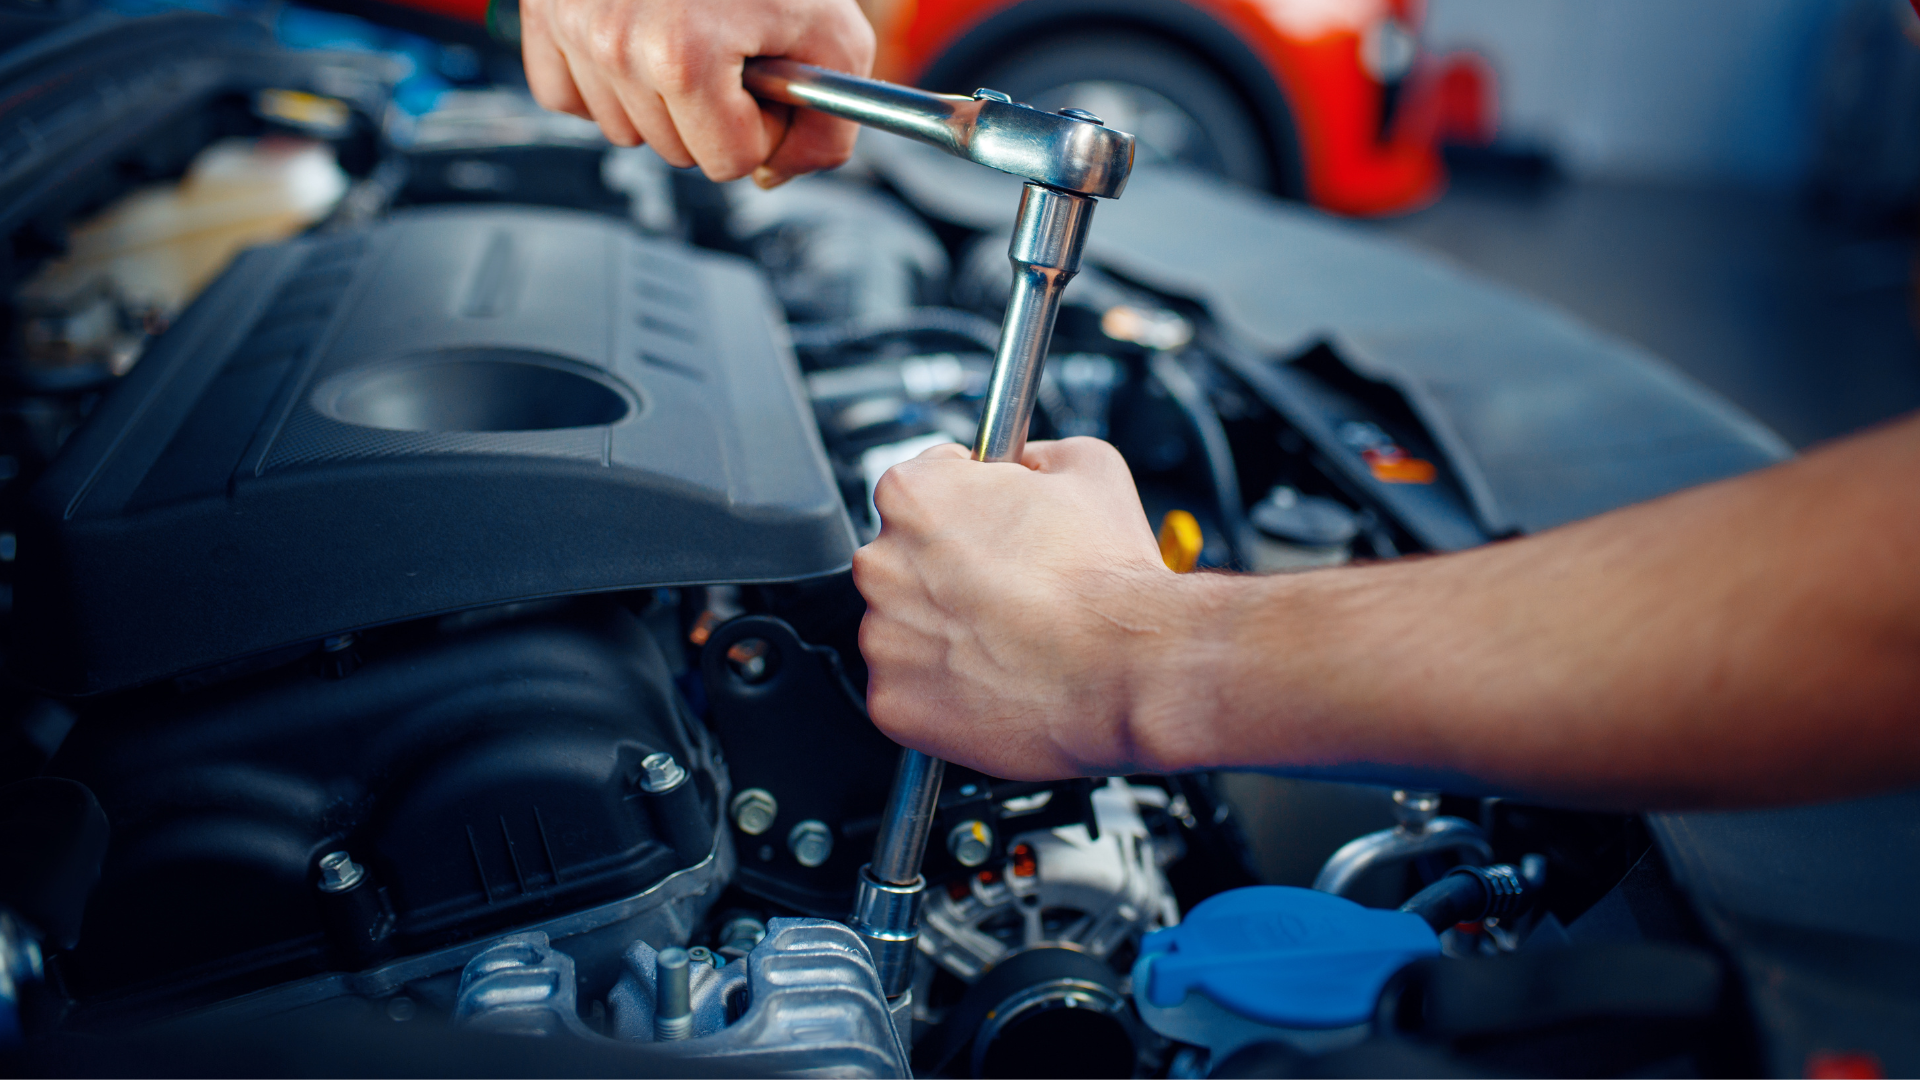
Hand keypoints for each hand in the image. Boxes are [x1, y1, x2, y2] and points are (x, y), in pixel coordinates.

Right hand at [520, 0, 874, 187]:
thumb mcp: (833, 35)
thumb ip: (826, 126)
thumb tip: (775, 175)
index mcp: (684, 57)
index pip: (730, 161)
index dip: (762, 124)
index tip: (766, 73)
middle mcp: (614, 45)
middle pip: (677, 152)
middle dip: (715, 113)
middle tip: (732, 49)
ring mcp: (571, 28)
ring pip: (625, 130)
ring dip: (661, 99)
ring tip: (687, 36)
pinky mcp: (542, 16)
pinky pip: (570, 98)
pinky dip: (607, 82)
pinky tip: (639, 41)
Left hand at [854, 438, 1196, 779]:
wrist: (1131, 666)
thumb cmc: (1108, 577)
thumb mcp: (1088, 466)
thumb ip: (1034, 455)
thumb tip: (1026, 466)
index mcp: (912, 495)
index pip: (923, 489)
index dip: (969, 509)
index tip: (994, 532)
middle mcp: (880, 563)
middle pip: (905, 562)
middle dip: (949, 574)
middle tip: (1008, 591)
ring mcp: (880, 638)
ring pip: (902, 630)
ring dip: (942, 634)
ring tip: (1006, 639)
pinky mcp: (891, 703)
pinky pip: (907, 692)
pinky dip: (942, 692)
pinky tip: (992, 679)